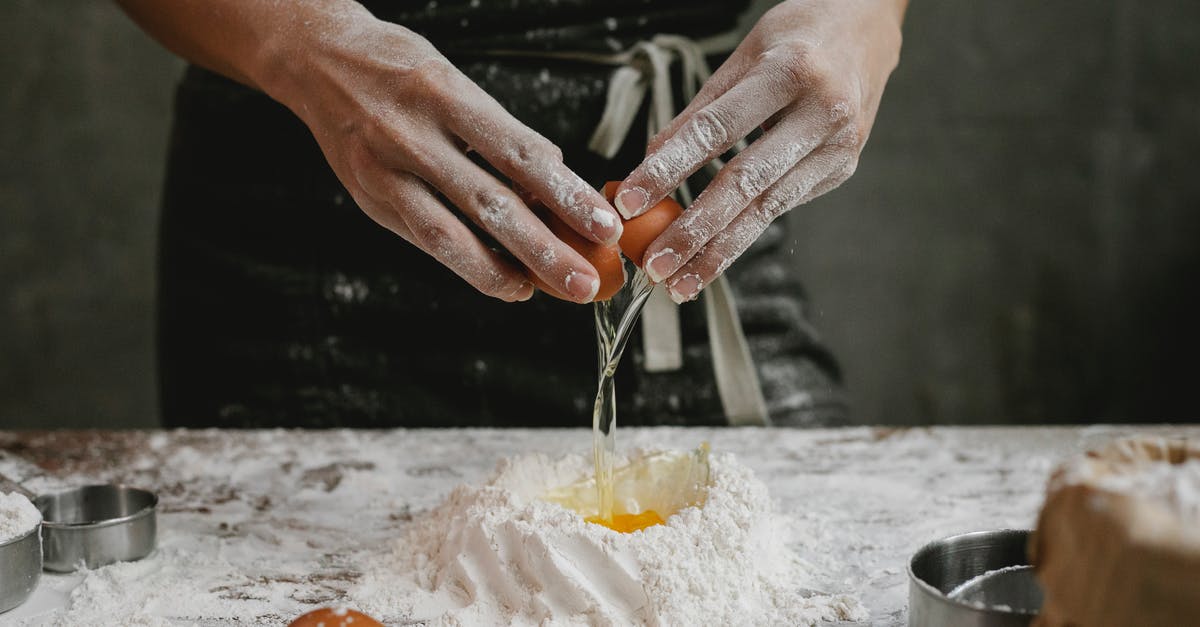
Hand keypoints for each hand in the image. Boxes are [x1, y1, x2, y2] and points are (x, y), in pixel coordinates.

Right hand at [263, 10, 622, 302]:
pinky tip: (506, 281)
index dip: (567, 194)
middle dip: (545, 249)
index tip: (604, 225)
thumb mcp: (455, 82)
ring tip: (546, 291)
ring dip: (505, 270)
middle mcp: (412, 135)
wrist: (316, 60)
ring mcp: (384, 171)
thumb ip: (500, 133)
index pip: (520, 154)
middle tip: (585, 280)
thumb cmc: (400, 70)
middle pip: (491, 204)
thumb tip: (554, 180)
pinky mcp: (369, 199)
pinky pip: (427, 242)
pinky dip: (470, 265)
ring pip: (451, 236)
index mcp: (445, 94)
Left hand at [612, 0, 904, 302]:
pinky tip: (713, 257)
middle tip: (655, 265)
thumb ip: (699, 112)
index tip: (630, 201)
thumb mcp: (743, 56)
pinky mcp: (841, 169)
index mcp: (790, 72)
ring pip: (766, 210)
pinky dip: (743, 233)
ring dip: (718, 252)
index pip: (715, 131)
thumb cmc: (797, 36)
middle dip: (694, 231)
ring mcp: (838, 147)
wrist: (869, 27)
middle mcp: (822, 113)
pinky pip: (781, 206)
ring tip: (680, 283)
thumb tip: (650, 161)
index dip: (669, 170)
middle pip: (745, 183)